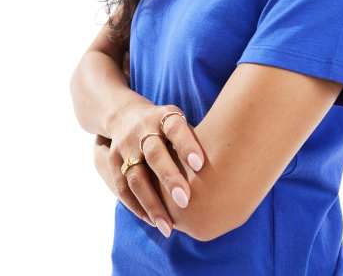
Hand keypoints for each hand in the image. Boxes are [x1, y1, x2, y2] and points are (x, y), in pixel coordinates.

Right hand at [94, 92, 204, 238]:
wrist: (124, 116)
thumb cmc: (165, 125)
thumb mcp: (178, 121)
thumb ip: (195, 139)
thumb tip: (229, 166)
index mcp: (163, 117)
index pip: (175, 129)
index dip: (186, 145)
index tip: (200, 164)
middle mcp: (142, 130)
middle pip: (155, 154)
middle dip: (169, 178)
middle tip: (186, 201)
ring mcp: (125, 146)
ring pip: (136, 177)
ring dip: (152, 203)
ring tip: (169, 227)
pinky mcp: (113, 163)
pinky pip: (123, 189)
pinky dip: (138, 207)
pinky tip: (154, 222)